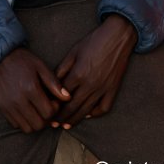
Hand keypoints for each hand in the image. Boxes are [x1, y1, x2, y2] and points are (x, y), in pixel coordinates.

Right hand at [0, 47, 69, 132]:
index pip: (49, 113)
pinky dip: (24, 121)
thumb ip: (54, 83)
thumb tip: (68, 98)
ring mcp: (9, 106)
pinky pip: (16, 125)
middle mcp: (19, 100)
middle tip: (47, 108)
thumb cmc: (22, 60)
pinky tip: (27, 110)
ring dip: (36, 122)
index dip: (56, 109)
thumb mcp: (40, 66)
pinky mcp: (2, 108)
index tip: (54, 101)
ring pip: (28, 128)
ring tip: (37, 110)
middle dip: (47, 119)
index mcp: (30, 89)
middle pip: (39, 124)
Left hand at [53, 14, 136, 129]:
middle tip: (52, 125)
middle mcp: (90, 84)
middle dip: (61, 118)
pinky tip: (87, 115)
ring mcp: (103, 89)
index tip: (46, 111)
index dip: (53, 106)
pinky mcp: (113, 89)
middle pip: (73, 107)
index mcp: (78, 74)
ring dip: (75, 120)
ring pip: (87, 111)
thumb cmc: (93, 42)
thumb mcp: (73, 52)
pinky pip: (104, 107)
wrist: (117, 37)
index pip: (62, 97)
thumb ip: (62, 69)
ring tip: (66, 126)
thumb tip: (53, 84)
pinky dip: (95, 114)